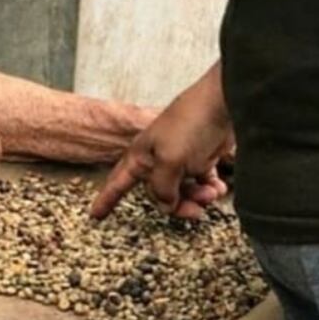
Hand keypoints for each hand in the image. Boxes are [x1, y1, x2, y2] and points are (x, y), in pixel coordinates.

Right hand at [90, 74, 233, 220]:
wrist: (223, 104)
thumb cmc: (191, 122)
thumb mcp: (169, 160)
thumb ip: (163, 188)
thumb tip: (166, 204)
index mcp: (142, 155)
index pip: (118, 181)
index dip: (106, 199)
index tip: (95, 215)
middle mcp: (158, 158)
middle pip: (159, 195)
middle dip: (178, 205)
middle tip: (194, 211)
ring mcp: (180, 158)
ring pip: (183, 191)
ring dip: (198, 197)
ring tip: (211, 192)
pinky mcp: (201, 157)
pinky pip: (201, 183)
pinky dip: (210, 188)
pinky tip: (217, 187)